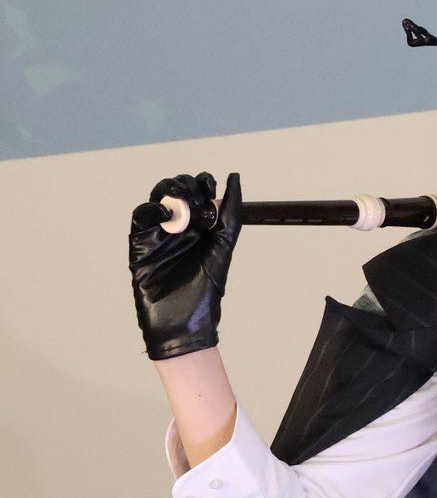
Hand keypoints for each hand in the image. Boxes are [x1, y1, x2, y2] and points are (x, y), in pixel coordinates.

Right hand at [128, 169, 241, 360]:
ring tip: (182, 204)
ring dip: (168, 192)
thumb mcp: (223, 246)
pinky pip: (141, 216)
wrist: (184, 320)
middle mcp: (179, 226)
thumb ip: (230, 213)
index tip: (209, 186)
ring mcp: (158, 233)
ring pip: (157, 198)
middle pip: (175, 190)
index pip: (197, 191)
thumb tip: (235, 177)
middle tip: (196, 201)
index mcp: (200, 226)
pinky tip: (168, 217)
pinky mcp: (140, 243)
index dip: (202, 183)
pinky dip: (152, 210)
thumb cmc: (206, 289)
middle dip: (186, 186)